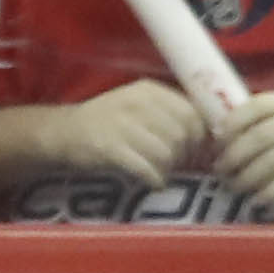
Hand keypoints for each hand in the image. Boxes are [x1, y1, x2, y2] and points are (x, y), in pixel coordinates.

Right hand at [54, 80, 209, 185]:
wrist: (63, 132)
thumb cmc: (110, 123)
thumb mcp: (140, 107)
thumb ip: (171, 114)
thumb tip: (210, 137)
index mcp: (149, 90)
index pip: (192, 113)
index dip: (201, 136)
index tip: (197, 150)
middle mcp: (136, 102)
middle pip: (182, 135)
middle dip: (185, 155)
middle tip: (178, 165)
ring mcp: (121, 124)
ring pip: (167, 153)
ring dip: (170, 169)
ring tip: (162, 173)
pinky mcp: (108, 147)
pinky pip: (147, 168)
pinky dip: (156, 180)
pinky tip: (153, 182)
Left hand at [211, 87, 273, 208]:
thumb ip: (264, 122)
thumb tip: (219, 138)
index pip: (256, 106)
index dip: (232, 123)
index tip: (216, 141)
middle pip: (261, 136)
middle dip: (235, 155)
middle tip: (221, 170)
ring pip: (273, 160)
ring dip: (248, 177)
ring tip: (235, 186)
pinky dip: (270, 192)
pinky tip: (258, 199)